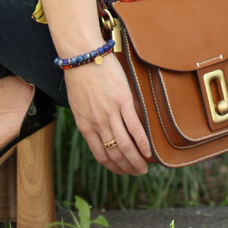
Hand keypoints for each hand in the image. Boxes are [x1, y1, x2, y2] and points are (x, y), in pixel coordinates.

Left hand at [64, 53, 151, 175]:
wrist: (82, 55)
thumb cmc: (79, 76)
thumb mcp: (78, 104)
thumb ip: (88, 120)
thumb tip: (99, 131)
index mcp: (85, 125)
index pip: (100, 155)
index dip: (113, 167)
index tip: (122, 171)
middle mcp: (97, 123)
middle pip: (115, 154)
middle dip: (127, 167)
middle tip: (137, 172)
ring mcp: (110, 113)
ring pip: (125, 146)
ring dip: (136, 160)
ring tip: (144, 167)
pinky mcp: (123, 102)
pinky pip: (135, 128)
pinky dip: (142, 143)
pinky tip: (149, 151)